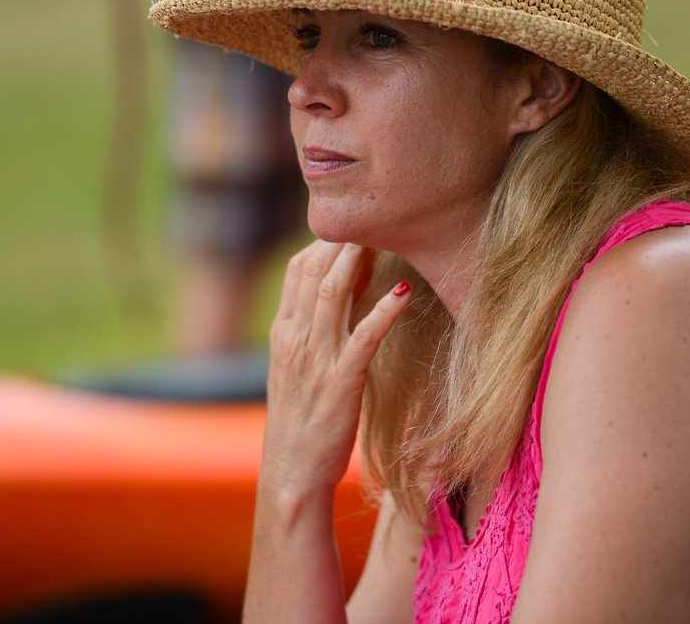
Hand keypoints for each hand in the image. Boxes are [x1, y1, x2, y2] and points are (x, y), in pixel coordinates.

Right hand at [260, 241, 411, 496]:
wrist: (291, 476)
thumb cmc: (302, 423)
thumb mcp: (297, 370)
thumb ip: (311, 334)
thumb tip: (336, 302)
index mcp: (284, 333)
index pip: (298, 269)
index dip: (324, 242)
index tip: (355, 223)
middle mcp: (295, 338)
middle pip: (315, 270)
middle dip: (344, 238)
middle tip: (377, 214)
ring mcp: (316, 359)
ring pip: (335, 293)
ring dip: (361, 259)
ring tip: (388, 234)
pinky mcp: (340, 382)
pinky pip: (362, 338)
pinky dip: (384, 312)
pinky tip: (405, 293)